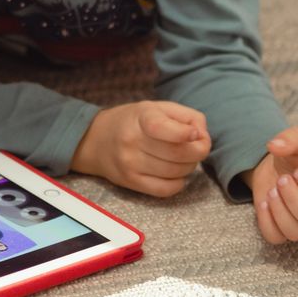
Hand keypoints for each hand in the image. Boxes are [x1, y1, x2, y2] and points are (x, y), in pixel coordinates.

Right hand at [71, 101, 210, 196]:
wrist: (95, 140)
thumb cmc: (133, 121)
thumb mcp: (157, 107)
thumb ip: (186, 117)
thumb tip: (202, 137)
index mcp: (140, 117)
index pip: (164, 129)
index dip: (188, 133)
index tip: (195, 133)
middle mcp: (132, 141)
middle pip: (180, 154)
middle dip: (198, 151)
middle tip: (195, 146)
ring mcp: (130, 164)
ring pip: (177, 172)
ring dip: (188, 166)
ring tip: (181, 158)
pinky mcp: (131, 182)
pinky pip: (166, 189)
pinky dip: (178, 182)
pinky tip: (173, 172)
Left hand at [247, 126, 297, 242]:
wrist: (276, 167)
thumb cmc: (295, 156)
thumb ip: (292, 138)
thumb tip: (275, 145)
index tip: (297, 172)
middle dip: (291, 198)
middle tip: (281, 180)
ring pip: (295, 233)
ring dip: (279, 212)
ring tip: (272, 191)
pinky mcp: (282, 229)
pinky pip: (276, 238)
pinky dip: (266, 223)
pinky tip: (263, 203)